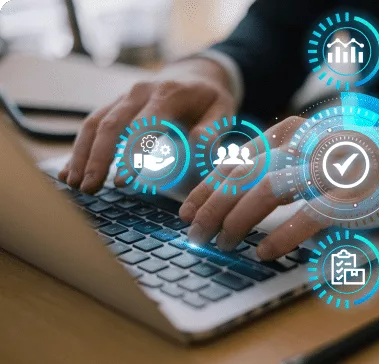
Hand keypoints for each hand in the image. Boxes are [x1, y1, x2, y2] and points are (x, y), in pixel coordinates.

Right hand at [59, 58, 236, 192]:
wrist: (197, 74)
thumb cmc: (211, 100)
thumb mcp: (223, 111)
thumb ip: (212, 130)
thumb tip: (194, 146)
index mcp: (168, 95)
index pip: (145, 126)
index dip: (131, 154)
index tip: (121, 181)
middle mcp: (140, 92)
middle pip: (111, 125)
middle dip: (98, 158)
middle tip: (90, 188)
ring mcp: (124, 97)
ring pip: (95, 123)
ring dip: (82, 154)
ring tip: (74, 184)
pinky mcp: (115, 105)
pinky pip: (92, 124)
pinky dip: (79, 148)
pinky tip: (69, 172)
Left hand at [178, 117, 378, 260]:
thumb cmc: (357, 160)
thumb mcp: (311, 151)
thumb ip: (277, 164)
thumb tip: (233, 194)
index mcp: (291, 133)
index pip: (237, 161)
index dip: (207, 189)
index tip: (187, 212)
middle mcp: (305, 144)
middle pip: (244, 175)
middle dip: (213, 208)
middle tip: (196, 234)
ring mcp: (327, 166)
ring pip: (267, 191)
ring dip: (238, 221)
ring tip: (222, 243)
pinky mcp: (350, 193)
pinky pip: (306, 216)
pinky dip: (281, 236)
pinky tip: (264, 251)